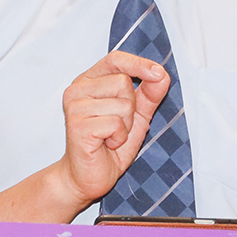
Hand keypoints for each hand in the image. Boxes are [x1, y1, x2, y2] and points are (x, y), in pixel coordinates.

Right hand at [58, 51, 169, 204]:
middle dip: (131, 109)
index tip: (158, 73)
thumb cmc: (108, 145)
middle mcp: (77, 89)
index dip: (138, 64)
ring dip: (125, 126)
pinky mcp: (77, 126)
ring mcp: (75, 107)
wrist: (89, 177)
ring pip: (123, 104)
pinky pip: (115, 124)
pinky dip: (118, 138)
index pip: (115, 59)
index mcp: (90, 81)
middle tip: (117, 126)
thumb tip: (161, 75)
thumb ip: (149, 94)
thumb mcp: (136, 116)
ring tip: (110, 137)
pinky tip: (106, 145)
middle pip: (123, 82)